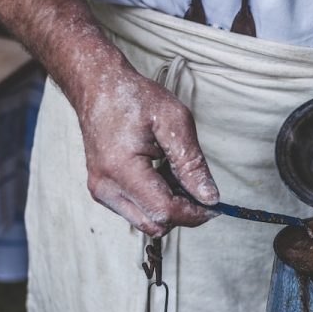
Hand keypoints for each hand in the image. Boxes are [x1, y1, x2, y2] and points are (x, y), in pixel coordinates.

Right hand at [78, 61, 219, 236]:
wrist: (98, 87)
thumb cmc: (134, 98)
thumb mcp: (174, 122)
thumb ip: (192, 164)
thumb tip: (210, 198)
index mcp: (121, 169)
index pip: (164, 211)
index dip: (194, 213)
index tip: (214, 204)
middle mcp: (105, 188)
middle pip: (155, 224)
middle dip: (182, 212)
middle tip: (195, 184)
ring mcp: (101, 192)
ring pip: (146, 222)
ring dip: (168, 206)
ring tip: (173, 172)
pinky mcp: (102, 192)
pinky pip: (136, 211)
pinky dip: (155, 201)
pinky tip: (159, 173)